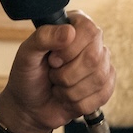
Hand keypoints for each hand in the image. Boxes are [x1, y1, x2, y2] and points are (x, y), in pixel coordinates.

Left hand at [0, 10, 114, 132]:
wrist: (30, 106)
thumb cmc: (28, 76)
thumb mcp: (26, 55)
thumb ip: (43, 38)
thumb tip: (69, 32)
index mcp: (75, 26)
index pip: (88, 30)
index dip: (69, 49)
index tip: (52, 60)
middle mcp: (93, 43)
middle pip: (94, 57)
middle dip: (66, 75)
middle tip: (52, 74)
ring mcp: (102, 64)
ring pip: (98, 78)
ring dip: (70, 90)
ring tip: (58, 86)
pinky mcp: (106, 86)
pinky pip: (102, 95)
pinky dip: (78, 103)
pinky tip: (68, 98)